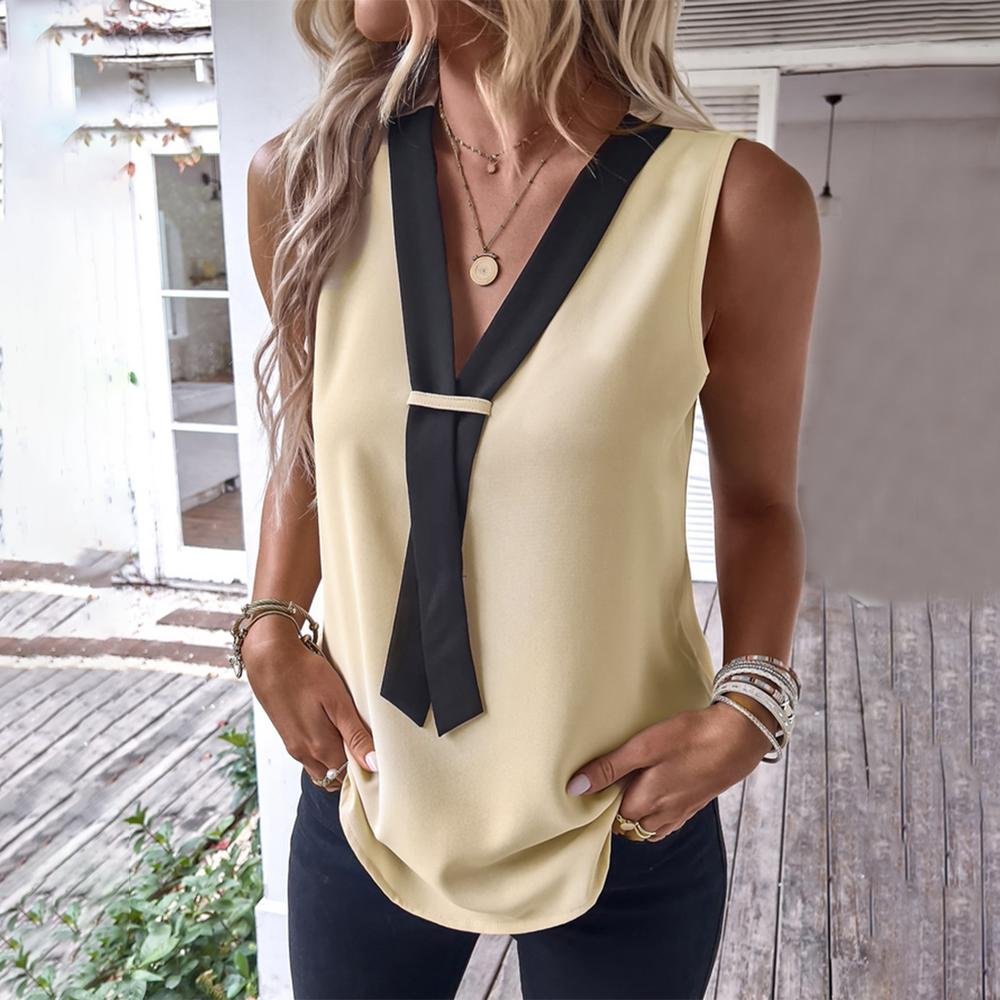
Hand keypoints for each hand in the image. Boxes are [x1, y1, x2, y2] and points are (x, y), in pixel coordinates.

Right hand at [241, 624, 377, 790]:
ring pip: (320, 768)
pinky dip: (322, 751)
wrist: (270, 659)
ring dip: (335, 761)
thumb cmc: (305, 674)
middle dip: (350, 769)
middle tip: (366, 745)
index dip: (364, 769)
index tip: (376, 756)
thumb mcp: (338, 702)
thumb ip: (355, 736)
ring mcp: (293, 746)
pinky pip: (308, 756)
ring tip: (349, 736)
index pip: (348, 776)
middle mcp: (304, 754)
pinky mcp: (287, 736)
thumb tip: (374, 764)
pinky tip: (330, 729)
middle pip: (333, 777)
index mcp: (319, 748)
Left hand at [564, 702, 772, 839]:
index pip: (611, 816)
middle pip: (629, 823)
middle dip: (617, 807)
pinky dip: (657, 812)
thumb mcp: (644, 747)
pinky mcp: (696, 804)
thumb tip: (575, 788)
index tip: (593, 784)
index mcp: (647, 802)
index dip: (600, 801)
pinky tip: (657, 789)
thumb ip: (610, 768)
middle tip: (610, 779)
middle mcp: (664, 814)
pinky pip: (668, 820)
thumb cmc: (691, 737)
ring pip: (649, 825)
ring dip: (637, 811)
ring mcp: (682, 811)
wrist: (740, 736)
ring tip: (630, 783)